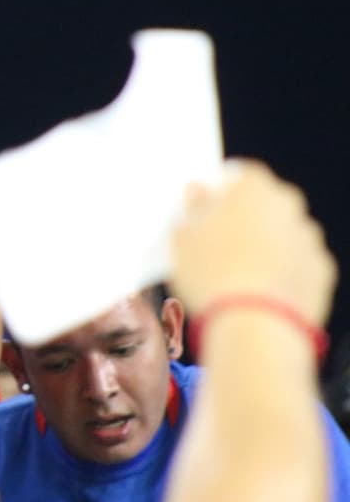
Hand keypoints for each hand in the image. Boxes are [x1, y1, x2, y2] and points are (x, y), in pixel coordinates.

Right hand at [171, 159, 335, 324]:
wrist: (253, 326)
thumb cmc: (212, 275)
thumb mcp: (181, 236)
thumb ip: (191, 209)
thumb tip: (197, 197)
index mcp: (253, 187)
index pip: (236, 175)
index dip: (216, 193)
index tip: (201, 211)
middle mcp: (288, 206)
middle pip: (261, 205)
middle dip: (241, 220)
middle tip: (211, 245)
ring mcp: (308, 239)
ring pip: (280, 236)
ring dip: (262, 248)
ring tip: (231, 277)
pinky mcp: (321, 273)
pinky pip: (295, 265)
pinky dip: (279, 274)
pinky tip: (255, 294)